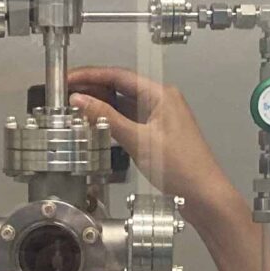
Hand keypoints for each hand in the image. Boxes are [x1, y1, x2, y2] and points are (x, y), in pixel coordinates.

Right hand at [68, 67, 237, 221]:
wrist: (204, 195)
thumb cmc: (183, 168)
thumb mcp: (138, 140)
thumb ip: (107, 118)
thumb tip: (81, 100)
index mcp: (161, 94)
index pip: (119, 75)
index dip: (90, 75)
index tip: (69, 79)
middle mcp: (161, 100)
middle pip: (120, 86)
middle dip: (92, 88)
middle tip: (65, 93)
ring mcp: (159, 117)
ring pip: (123, 103)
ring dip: (100, 105)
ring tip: (75, 108)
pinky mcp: (156, 133)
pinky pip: (129, 119)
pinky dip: (111, 120)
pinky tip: (95, 124)